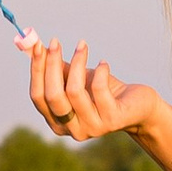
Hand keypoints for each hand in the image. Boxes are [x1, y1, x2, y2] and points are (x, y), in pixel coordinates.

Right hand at [23, 36, 162, 146]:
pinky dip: (99, 71)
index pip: (38, 96)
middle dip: (52, 65)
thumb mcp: (76, 79)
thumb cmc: (103, 90)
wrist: (137, 105)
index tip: (38, 46)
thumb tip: (34, 45)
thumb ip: (55, 68)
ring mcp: (92, 127)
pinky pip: (98, 89)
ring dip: (77, 62)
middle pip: (53, 95)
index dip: (36, 70)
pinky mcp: (112, 119)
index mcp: (57, 122)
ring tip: (83, 46)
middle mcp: (72, 129)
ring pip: (74, 91)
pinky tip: (104, 63)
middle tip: (55, 42)